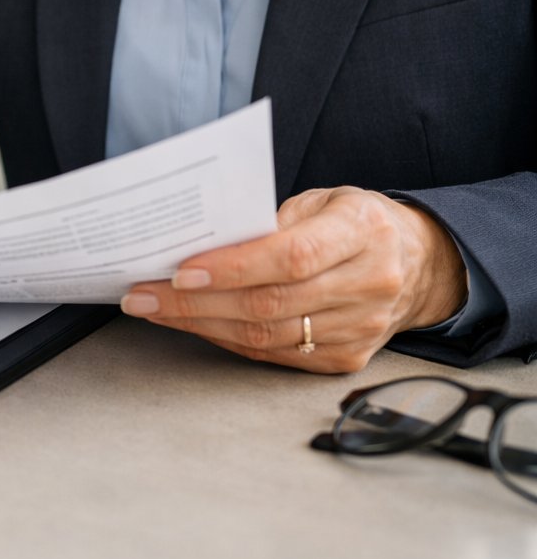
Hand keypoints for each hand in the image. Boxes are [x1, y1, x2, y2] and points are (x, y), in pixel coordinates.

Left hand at [118, 186, 468, 372]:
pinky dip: (227, 340)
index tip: (180, 270)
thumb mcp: (322, 200)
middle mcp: (368, 284)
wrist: (417, 263)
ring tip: (153, 309)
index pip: (291, 257)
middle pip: (270, 303)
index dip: (233, 267)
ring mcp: (361, 328)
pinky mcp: (347, 358)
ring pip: (267, 336)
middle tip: (142, 295)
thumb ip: (271, 219)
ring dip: (200, 324)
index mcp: (362, 232)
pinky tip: (194, 324)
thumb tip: (203, 243)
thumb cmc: (354, 222)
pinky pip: (274, 355)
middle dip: (195, 302)